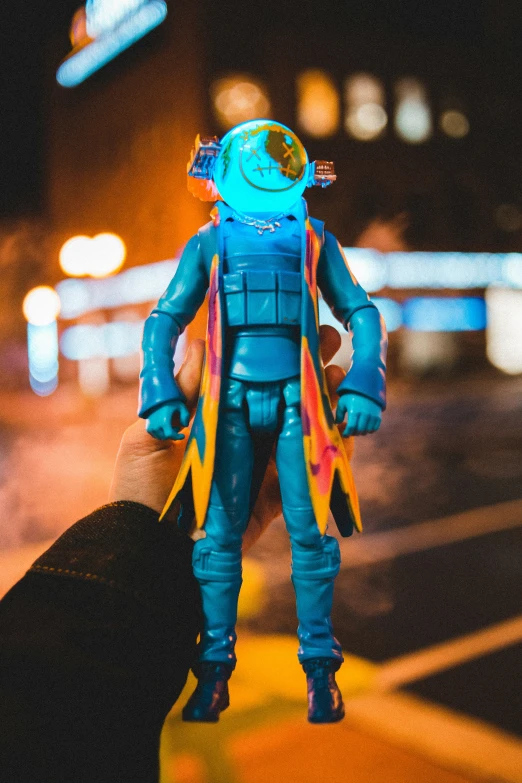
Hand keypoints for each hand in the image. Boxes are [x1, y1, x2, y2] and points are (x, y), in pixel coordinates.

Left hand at [109, 326, 360, 548]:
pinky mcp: (275, 497)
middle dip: (310, 367)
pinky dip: (334, 450)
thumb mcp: (149, 437)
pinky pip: (310, 470)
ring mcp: (260, 465)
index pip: (249, 377)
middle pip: (283, 396)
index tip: (294, 325)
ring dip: (327, 400)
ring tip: (341, 374)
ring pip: (303, 427)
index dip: (272, 352)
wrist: (150, 553)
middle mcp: (241, 436)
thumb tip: (200, 340)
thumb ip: (180, 394)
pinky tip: (346, 424)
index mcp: (213, 417)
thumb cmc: (139, 490)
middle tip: (333, 340)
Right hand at [146, 401, 189, 440]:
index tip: (183, 436)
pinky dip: (160, 434)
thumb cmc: (169, 401)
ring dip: (166, 435)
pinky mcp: (148, 427)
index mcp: (163, 421)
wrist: (155, 397)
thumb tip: (185, 425)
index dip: (177, 437)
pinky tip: (165, 428)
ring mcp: (150, 427)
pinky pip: (154, 435)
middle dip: (173, 435)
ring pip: (159, 437)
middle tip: (177, 428)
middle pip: (165, 437)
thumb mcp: (180, 406)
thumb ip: (185, 415)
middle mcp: (155, 426)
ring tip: (171, 427)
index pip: (170, 435)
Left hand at [335, 392, 381, 436]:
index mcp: (354, 411)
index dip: (347, 433)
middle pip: (359, 430)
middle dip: (354, 433)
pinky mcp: (378, 416)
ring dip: (362, 433)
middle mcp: (364, 414)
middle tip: (351, 432)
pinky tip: (365, 429)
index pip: (351, 427)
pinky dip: (370, 431)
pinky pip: (375, 428)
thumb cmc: (352, 396)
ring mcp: (372, 415)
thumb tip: (337, 423)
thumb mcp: (342, 402)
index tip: (344, 434)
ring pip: (367, 430)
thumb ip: (339, 413)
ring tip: (358, 430)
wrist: (366, 389)